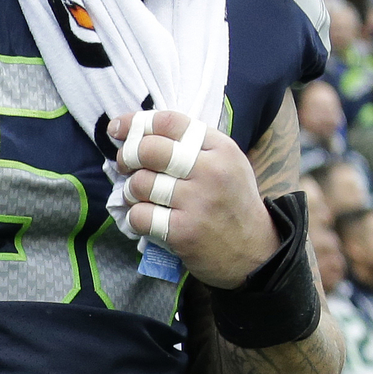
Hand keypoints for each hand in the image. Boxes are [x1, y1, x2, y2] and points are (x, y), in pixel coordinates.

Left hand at [114, 111, 274, 287]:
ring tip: (140, 196)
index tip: (117, 128)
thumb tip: (138, 134)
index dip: (136, 123)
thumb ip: (192, 146)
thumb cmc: (232, 204)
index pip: (170, 122)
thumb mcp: (226, 164)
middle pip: (150, 150)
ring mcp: (197, 201)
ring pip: (140, 183)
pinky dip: (136, 217)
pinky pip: (140, 215)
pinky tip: (147, 219)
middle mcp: (210, 170)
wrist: (255, 251)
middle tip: (125, 165)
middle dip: (128, 156)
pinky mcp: (183, 231)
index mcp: (221, 148)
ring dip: (131, 190)